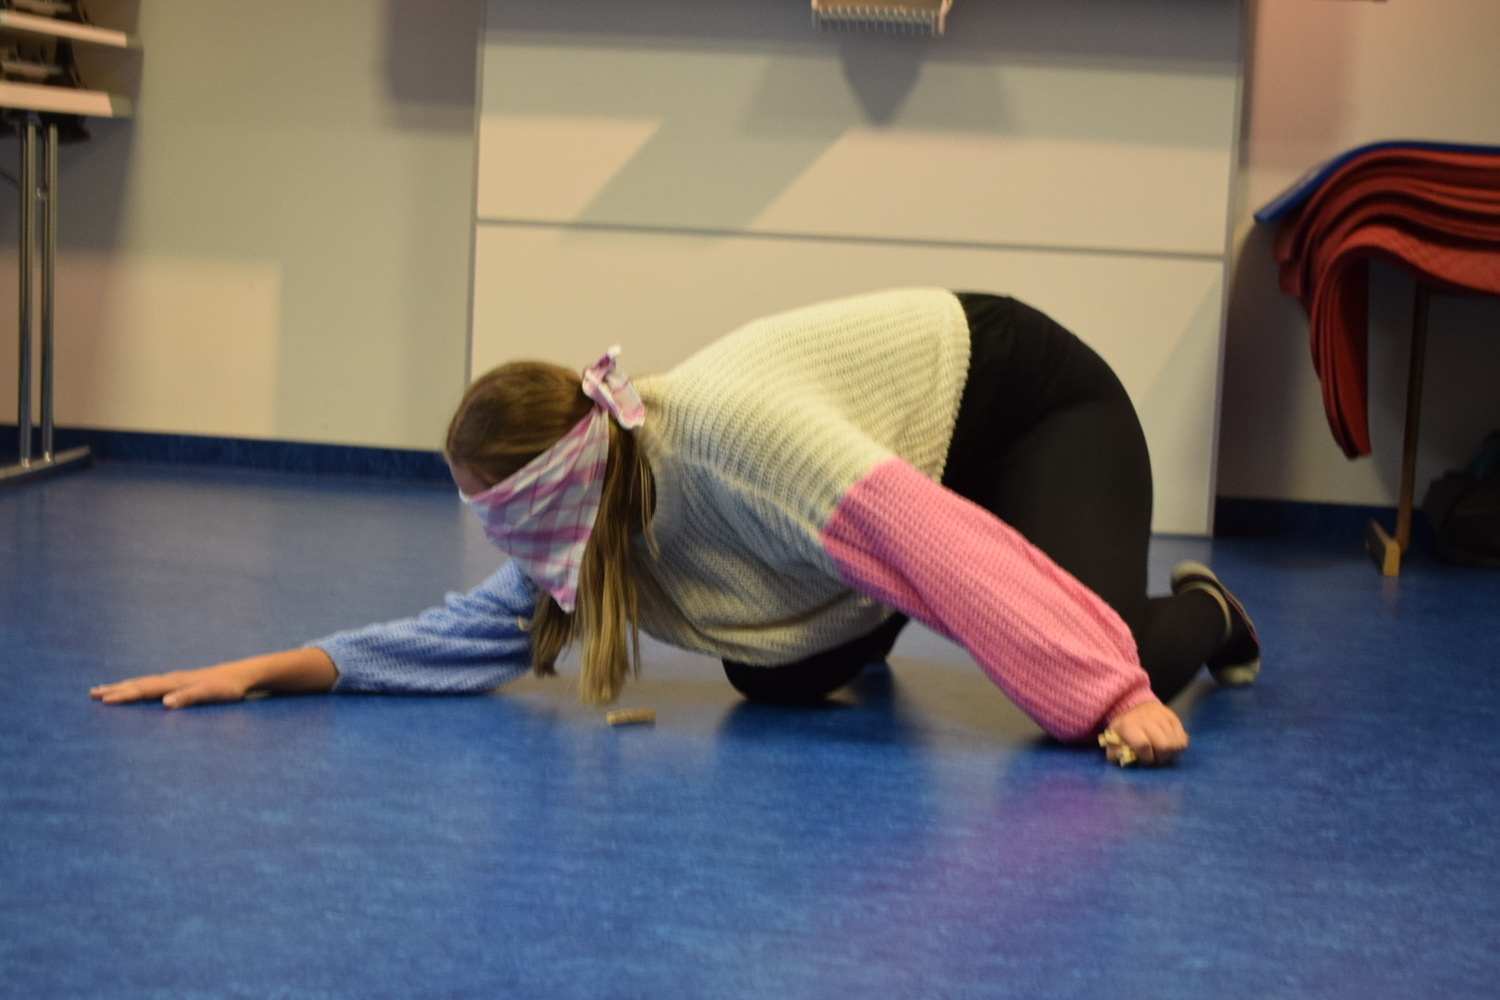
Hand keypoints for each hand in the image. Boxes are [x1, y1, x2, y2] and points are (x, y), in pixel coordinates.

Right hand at [91, 662, 259, 708]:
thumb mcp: (210, 693)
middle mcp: (171, 679)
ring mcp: (174, 679)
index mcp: (174, 683)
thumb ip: (189, 697)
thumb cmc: (227, 687)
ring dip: (122, 686)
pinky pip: (150, 684)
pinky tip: (133, 689)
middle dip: (115, 689)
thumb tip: (165, 702)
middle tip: (91, 694)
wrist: (241, 675)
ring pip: (142, 682)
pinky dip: (136, 686)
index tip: (104, 700)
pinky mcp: (179, 682)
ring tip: (102, 690)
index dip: (124, 695)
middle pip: (137, 684)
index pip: (144, 690)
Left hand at [1103, 701, 1188, 766]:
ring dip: (1170, 754)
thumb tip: (1123, 755)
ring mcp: (1162, 715)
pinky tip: (1168, 746)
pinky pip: (1183, 740)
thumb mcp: (1112, 742)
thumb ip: (1114, 753)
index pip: (1143, 745)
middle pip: (1164, 746)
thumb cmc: (1124, 732)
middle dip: (1161, 758)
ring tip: (1161, 753)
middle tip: (1155, 758)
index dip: (1146, 759)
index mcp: (1128, 724)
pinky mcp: (1174, 717)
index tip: (1145, 761)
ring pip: (1176, 744)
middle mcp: (1146, 717)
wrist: (1134, 710)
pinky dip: (1177, 748)